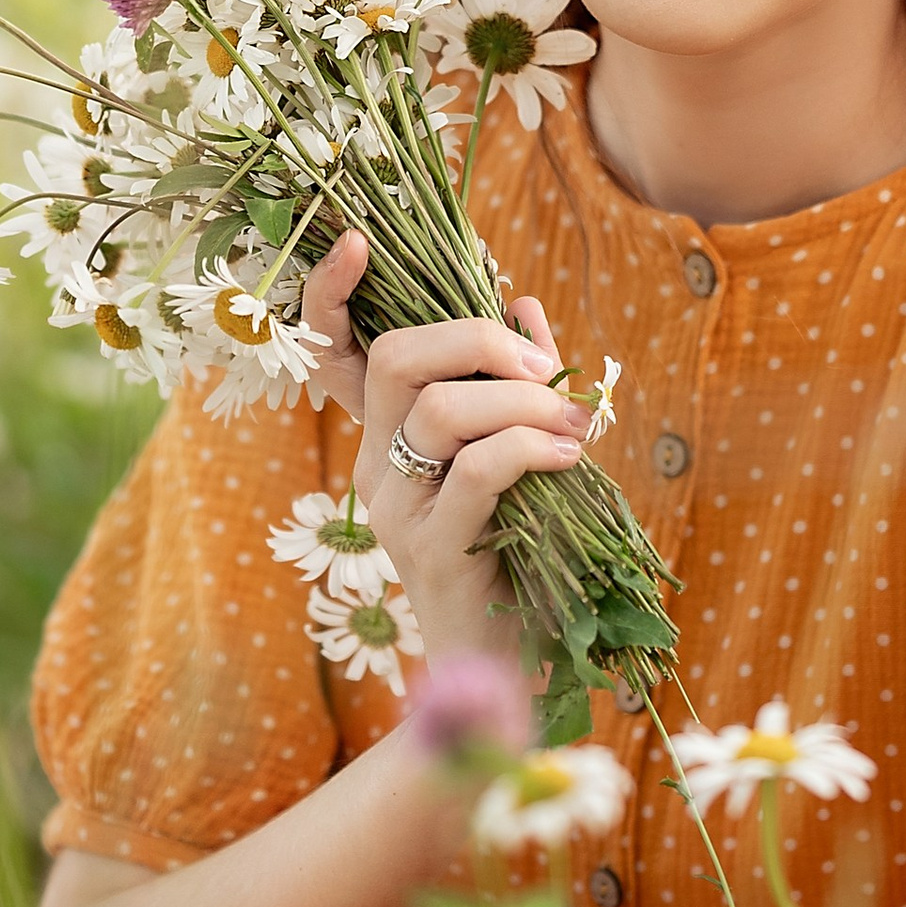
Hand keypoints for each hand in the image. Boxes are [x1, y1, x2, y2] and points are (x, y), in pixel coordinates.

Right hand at [294, 231, 584, 661]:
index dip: (331, 291)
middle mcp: (374, 463)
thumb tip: (526, 303)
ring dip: (523, 402)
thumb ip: (516, 380)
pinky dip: (533, 447)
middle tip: (543, 374)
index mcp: (386, 433)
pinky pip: (479, 468)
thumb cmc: (520, 550)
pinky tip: (569, 459)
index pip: (333, 348)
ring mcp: (395, 509)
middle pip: (396, 358)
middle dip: (478, 340)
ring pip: (440, 408)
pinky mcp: (430, 549)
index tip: (359, 241)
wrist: (513, 665)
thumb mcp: (520, 450)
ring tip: (573, 428)